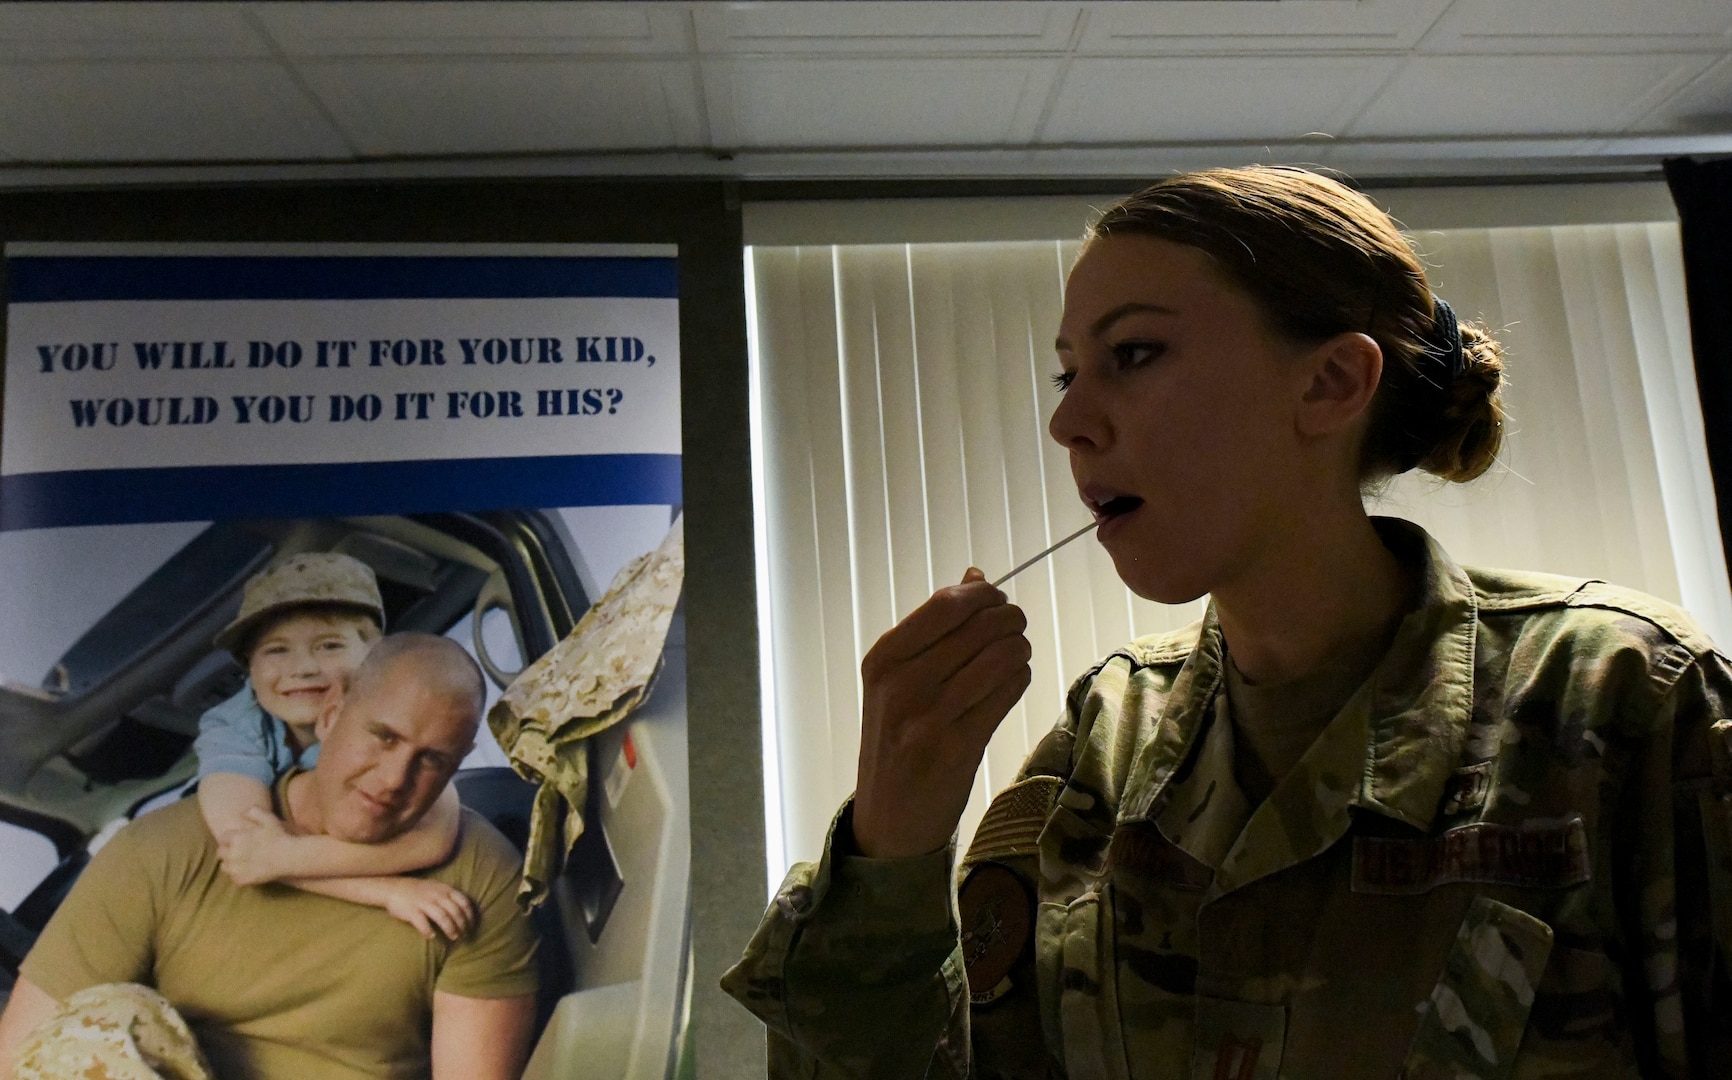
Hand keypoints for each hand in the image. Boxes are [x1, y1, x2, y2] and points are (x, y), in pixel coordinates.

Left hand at [217, 806, 293, 885]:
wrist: (287, 857)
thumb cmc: (279, 837)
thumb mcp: (269, 819)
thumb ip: (254, 812)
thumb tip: (244, 812)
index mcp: (236, 838)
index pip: (223, 837)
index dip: (230, 838)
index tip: (237, 839)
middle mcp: (232, 853)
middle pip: (220, 852)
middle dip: (227, 850)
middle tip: (238, 850)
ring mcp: (236, 868)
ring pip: (224, 866)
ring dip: (230, 863)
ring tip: (240, 861)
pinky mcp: (241, 880)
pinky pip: (233, 877)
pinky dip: (237, 874)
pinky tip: (247, 870)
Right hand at [382, 878, 476, 940]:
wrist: (393, 888)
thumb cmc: (419, 891)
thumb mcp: (437, 887)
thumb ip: (450, 896)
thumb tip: (466, 910)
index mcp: (445, 889)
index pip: (463, 902)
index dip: (470, 915)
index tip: (472, 926)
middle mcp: (436, 895)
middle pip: (455, 912)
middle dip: (462, 925)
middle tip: (464, 935)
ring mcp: (423, 903)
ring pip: (443, 918)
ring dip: (450, 929)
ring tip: (454, 937)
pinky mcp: (411, 911)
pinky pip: (423, 923)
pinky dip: (428, 931)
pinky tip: (432, 937)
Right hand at [852, 568, 1030, 858]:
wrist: (890, 815)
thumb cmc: (897, 737)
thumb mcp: (897, 680)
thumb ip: (934, 627)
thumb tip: (975, 574)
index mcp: (883, 659)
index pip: (947, 604)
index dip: (985, 596)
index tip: (996, 602)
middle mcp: (902, 684)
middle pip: (982, 626)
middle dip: (1009, 621)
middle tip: (1012, 630)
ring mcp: (930, 716)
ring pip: (1003, 655)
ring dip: (1018, 651)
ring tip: (1012, 659)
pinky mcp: (959, 745)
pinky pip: (1010, 691)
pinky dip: (1019, 680)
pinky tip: (1010, 683)